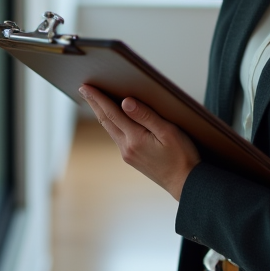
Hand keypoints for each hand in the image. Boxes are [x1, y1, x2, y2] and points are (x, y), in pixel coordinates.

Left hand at [79, 84, 200, 200]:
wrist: (186, 184)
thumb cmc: (182, 157)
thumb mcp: (168, 132)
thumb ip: (146, 116)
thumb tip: (125, 102)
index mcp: (135, 139)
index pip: (112, 113)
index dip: (98, 98)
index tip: (85, 86)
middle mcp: (127, 148)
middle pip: (106, 121)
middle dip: (94, 104)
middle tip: (83, 89)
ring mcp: (128, 154)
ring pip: (110, 129)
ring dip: (101, 114)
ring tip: (95, 101)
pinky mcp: (132, 158)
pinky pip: (118, 136)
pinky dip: (112, 123)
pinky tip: (113, 119)